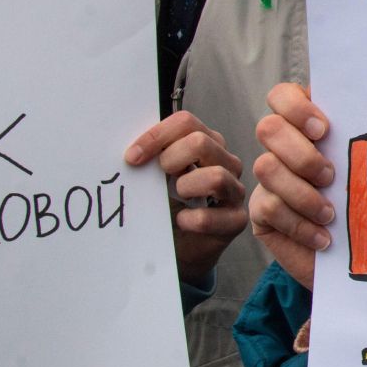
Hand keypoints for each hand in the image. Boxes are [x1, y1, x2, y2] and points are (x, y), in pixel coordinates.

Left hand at [124, 111, 247, 284]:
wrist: (178, 244)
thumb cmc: (168, 205)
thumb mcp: (157, 176)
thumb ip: (151, 158)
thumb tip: (131, 152)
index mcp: (206, 143)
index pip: (186, 122)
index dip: (156, 136)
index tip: (132, 157)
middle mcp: (225, 162)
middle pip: (202, 142)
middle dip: (170, 159)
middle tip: (157, 177)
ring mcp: (234, 190)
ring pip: (215, 176)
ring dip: (186, 187)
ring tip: (176, 198)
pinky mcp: (235, 220)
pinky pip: (213, 216)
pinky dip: (191, 219)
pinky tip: (181, 221)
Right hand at [251, 82, 335, 291]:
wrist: (361, 255)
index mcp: (310, 125)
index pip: (283, 95)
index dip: (296, 107)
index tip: (324, 129)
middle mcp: (284, 146)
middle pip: (269, 128)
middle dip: (301, 154)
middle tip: (331, 176)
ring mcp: (269, 178)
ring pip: (265, 167)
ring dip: (302, 193)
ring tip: (331, 214)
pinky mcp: (262, 211)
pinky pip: (268, 207)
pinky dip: (299, 224)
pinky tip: (324, 237)